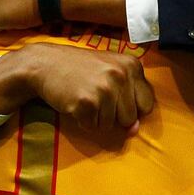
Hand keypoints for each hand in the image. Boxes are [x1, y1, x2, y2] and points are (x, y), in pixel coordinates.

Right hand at [0, 43, 154, 135]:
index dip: (132, 108)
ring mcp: (104, 89)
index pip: (148, 104)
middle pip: (130, 118)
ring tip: (84, 97)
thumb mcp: (110, 74)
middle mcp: (121, 75)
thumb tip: (135, 130)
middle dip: (114, 115)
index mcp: (132, 65)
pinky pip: (93, 127)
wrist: (45, 64)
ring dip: (97, 118)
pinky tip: (74, 102)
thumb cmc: (81, 70)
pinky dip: (83, 121)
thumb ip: (128, 99)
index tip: (117, 100)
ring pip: (111, 125)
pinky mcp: (87, 103)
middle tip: (96, 98)